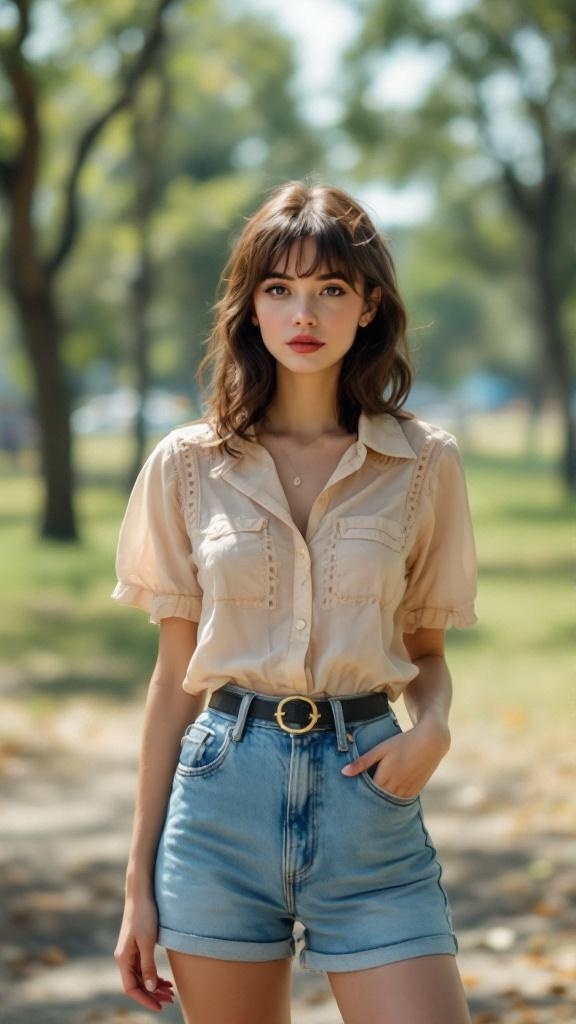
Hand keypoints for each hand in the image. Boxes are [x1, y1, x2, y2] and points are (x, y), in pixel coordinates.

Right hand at [114, 894, 174, 1011]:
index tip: (160, 1006)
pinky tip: (165, 980)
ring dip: (155, 986)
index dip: (145, 999)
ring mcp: (130, 953)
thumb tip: (150, 988)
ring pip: (141, 977)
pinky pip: (144, 968)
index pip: (131, 988)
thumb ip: (148, 966)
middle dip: (153, 994)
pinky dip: (154, 976)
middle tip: (171, 999)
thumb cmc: (144, 915)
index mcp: (123, 959)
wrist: (141, 894)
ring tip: (171, 992)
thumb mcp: (148, 942)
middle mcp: (124, 958)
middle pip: (137, 984)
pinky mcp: (136, 947)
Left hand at [341, 718, 449, 799]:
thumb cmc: (403, 743)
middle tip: (356, 809)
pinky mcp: (415, 791)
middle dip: (368, 804)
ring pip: (389, 804)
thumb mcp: (380, 749)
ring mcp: (407, 791)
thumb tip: (343, 772)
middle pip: (377, 802)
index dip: (358, 798)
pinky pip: (401, 802)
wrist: (431, 742)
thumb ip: (362, 762)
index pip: (367, 795)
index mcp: (384, 778)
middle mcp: (396, 788)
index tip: (348, 801)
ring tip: (369, 809)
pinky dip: (393, 802)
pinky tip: (386, 802)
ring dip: (380, 805)